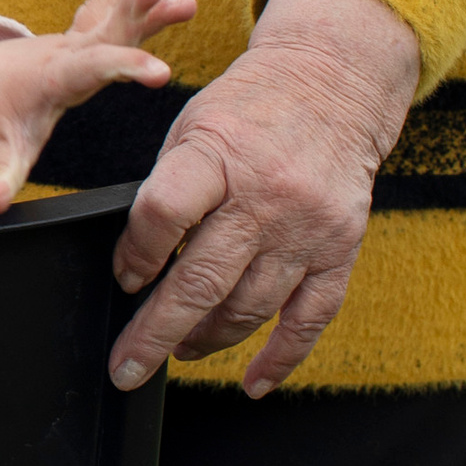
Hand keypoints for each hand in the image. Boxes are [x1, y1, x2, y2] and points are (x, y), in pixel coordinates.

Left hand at [0, 0, 195, 214]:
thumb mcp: (3, 150)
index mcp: (58, 78)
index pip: (96, 70)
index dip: (128, 69)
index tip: (161, 73)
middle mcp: (70, 52)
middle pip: (106, 31)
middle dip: (135, 12)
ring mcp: (77, 39)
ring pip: (114, 16)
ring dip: (142, 1)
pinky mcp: (84, 34)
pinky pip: (103, 5)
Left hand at [110, 0, 420, 398]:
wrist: (333, 83)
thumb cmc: (247, 111)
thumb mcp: (191, 130)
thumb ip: (166, 195)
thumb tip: (137, 270)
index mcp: (218, 155)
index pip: (164, 215)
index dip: (135, 255)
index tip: (125, 276)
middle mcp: (266, 195)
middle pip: (202, 280)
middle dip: (155, 332)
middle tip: (125, 366)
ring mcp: (307, 227)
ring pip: (250, 307)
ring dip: (207, 339)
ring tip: (180, 348)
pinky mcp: (340, 249)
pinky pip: (310, 318)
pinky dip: (281, 357)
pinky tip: (253, 382)